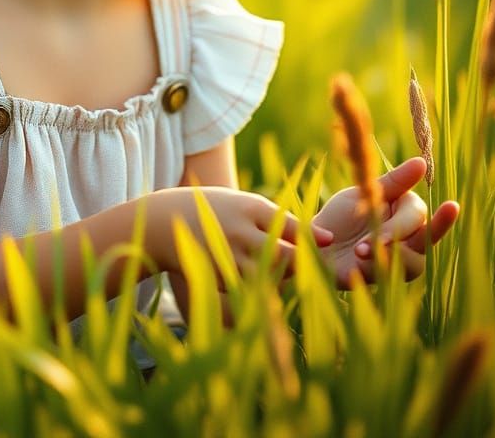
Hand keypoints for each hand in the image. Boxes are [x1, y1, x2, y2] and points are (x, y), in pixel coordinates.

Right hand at [160, 187, 333, 283]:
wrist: (166, 221)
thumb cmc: (217, 209)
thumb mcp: (244, 204)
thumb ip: (281, 220)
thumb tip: (327, 239)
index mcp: (248, 207)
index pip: (289, 225)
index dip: (311, 237)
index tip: (328, 242)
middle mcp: (239, 231)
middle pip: (283, 256)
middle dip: (300, 264)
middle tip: (307, 266)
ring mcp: (227, 256)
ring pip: (268, 278)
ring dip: (281, 280)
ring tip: (283, 275)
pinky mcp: (217, 277)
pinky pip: (248, 290)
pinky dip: (260, 290)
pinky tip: (260, 283)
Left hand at [312, 158, 459, 287]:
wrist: (314, 245)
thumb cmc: (340, 216)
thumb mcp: (363, 193)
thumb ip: (393, 182)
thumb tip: (422, 162)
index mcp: (402, 211)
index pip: (418, 210)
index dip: (413, 214)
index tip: (451, 206)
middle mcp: (407, 236)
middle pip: (422, 236)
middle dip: (398, 234)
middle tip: (378, 238)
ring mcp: (400, 260)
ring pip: (416, 262)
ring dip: (389, 254)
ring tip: (361, 249)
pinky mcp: (387, 279)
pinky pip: (394, 277)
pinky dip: (378, 267)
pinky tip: (359, 261)